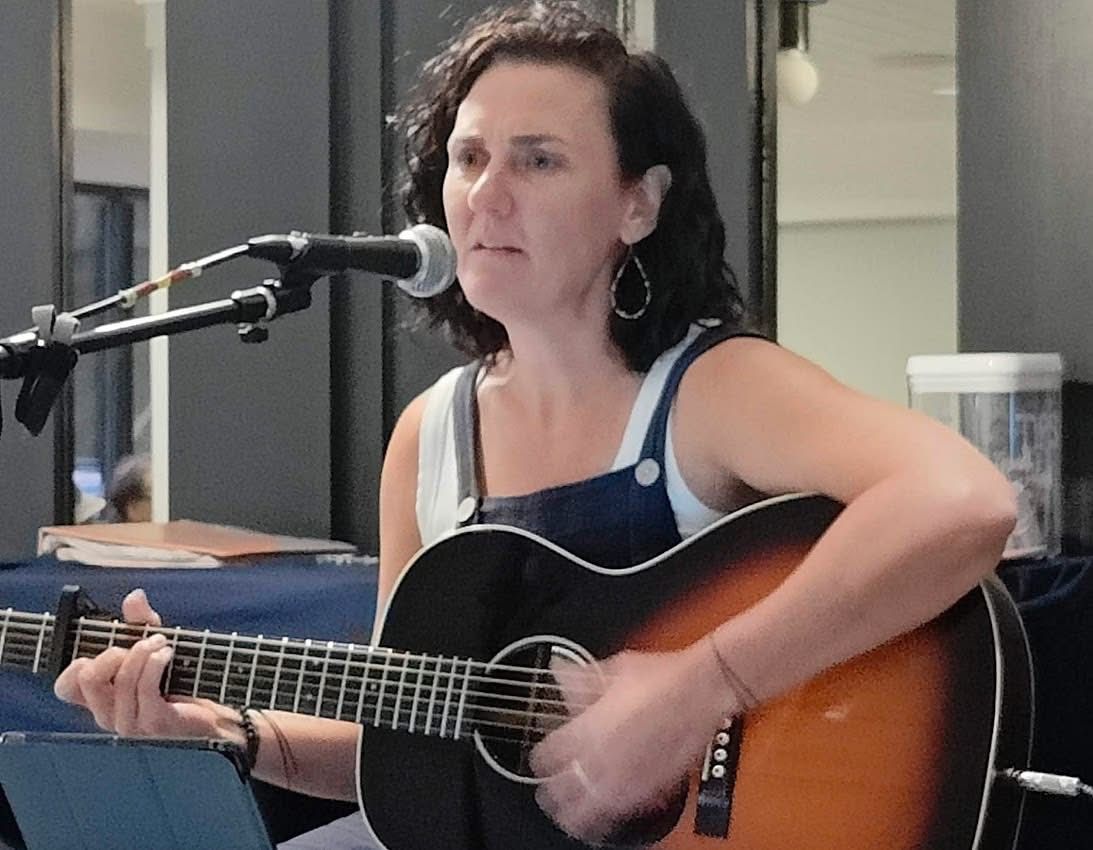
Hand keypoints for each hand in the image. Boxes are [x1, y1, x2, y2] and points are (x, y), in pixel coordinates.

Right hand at [53, 589, 242, 740]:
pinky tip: (168, 653)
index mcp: (100, 699)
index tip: (108, 647)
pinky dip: (156, 662)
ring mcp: (129, 723)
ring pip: (121, 680)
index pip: (65, 688)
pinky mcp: (153, 724)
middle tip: (141, 642)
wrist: (214, 708)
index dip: (76, 664)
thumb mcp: (154, 645)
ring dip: (143, 651)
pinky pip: (145, 687)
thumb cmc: (179, 679)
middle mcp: (108, 714)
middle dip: (113, 652)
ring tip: (162, 641)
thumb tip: (135, 596)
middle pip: (88, 680)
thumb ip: (140, 622)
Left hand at [530, 639, 739, 842]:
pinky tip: (605, 818)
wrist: (703, 689)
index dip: (539, 760)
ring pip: (588, 813)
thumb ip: (580, 678)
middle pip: (561, 793)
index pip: (546, 757)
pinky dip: (609, 818)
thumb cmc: (663, 676)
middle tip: (548, 793)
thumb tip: (558, 673)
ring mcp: (627, 779)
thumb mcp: (613, 669)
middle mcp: (602, 759)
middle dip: (551, 794)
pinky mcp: (652, 791)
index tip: (540, 760)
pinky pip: (621, 815)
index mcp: (587, 729)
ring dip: (575, 815)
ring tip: (569, 817)